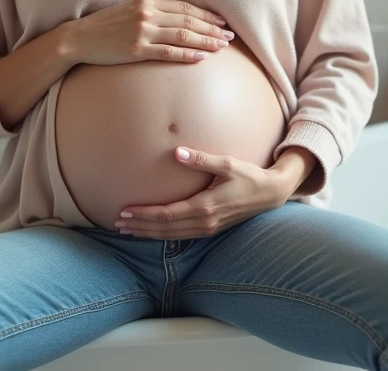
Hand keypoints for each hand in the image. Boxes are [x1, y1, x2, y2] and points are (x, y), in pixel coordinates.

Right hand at [63, 0, 232, 66]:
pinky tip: (201, 58)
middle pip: (188, 21)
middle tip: (230, 36)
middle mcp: (147, 14)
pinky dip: (187, 54)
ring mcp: (142, 32)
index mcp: (147, 1)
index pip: (185, 7)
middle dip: (212, 29)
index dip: (207, 14)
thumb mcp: (129, 10)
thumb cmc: (105, 25)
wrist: (79, 38)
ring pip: (183, 36)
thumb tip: (177, 19)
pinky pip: (168, 52)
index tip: (222, 21)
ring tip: (222, 47)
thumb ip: (152, 11)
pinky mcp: (136, 50)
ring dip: (206, 42)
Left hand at [113, 147, 293, 238]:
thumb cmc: (249, 176)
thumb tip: (178, 153)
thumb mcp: (228, 164)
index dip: (143, 215)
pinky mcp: (210, 230)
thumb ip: (202, 160)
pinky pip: (180, 236)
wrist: (270, 194)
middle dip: (139, 227)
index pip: (166, 215)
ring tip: (128, 229)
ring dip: (148, 233)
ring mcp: (208, 229)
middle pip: (164, 229)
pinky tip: (151, 231)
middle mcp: (204, 222)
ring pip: (171, 235)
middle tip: (117, 223)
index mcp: (205, 207)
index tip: (125, 211)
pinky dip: (162, 234)